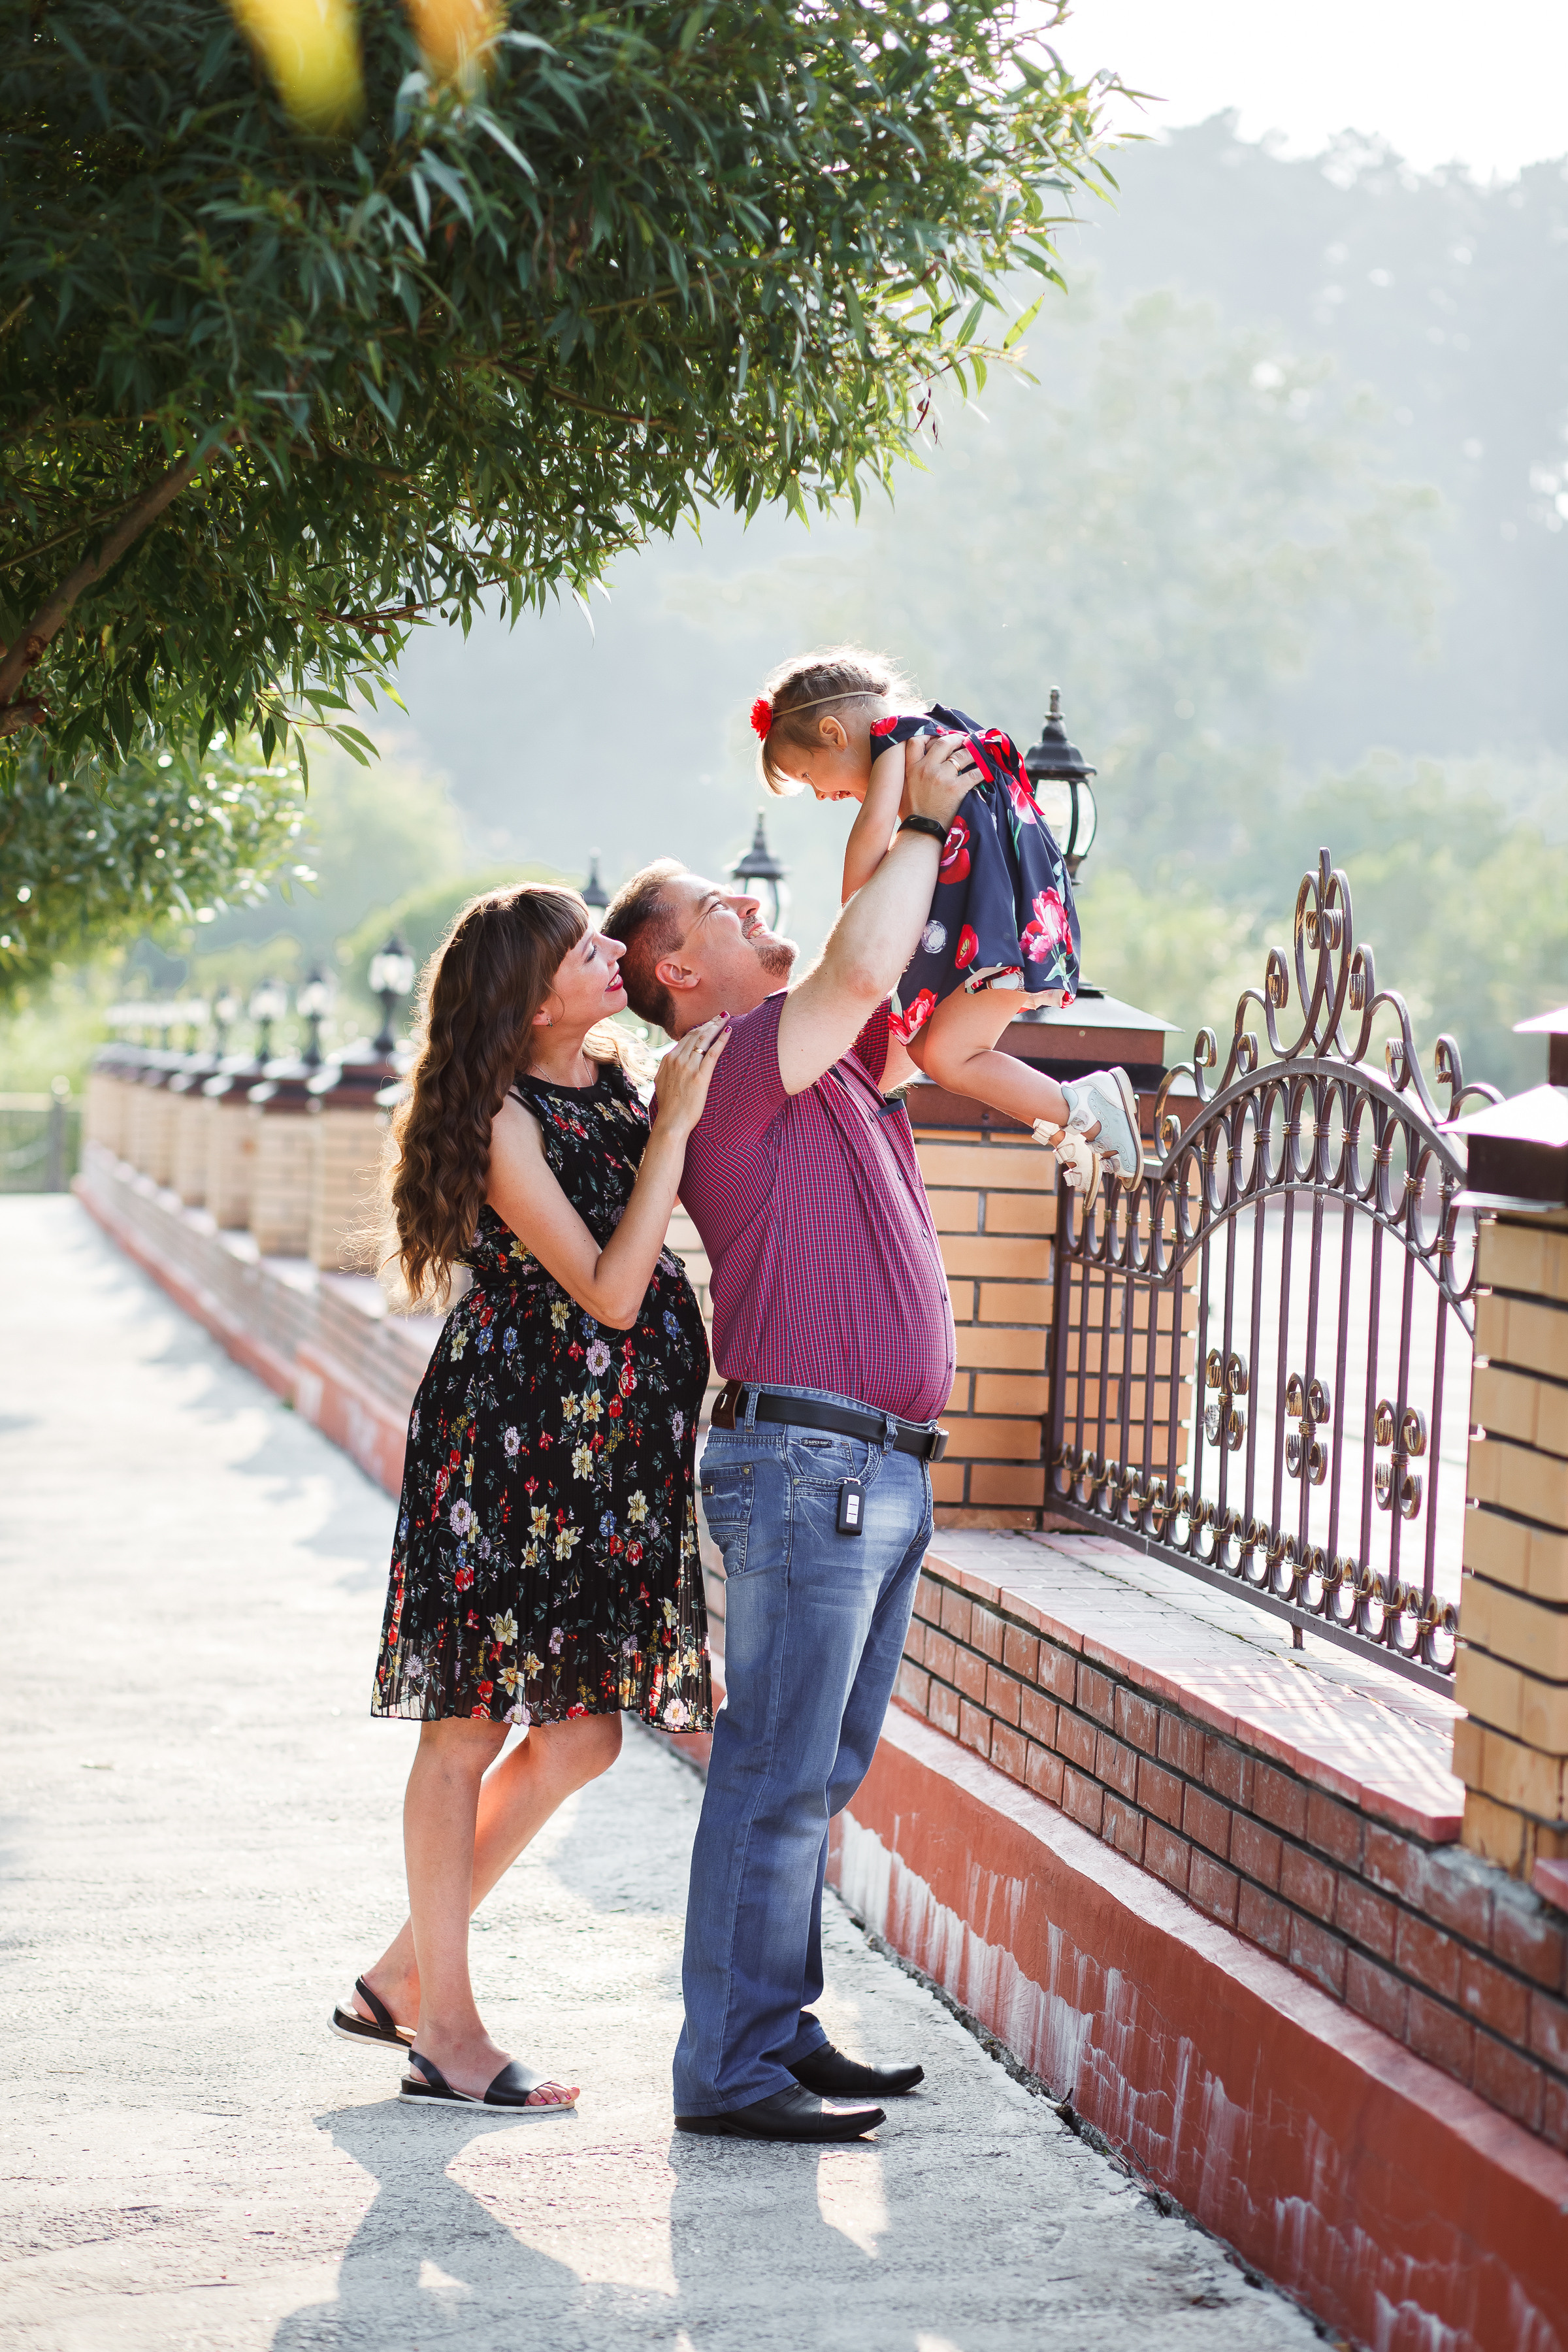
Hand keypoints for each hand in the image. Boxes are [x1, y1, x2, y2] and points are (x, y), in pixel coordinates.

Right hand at [651, 1016, 729, 1136]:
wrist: (671, 1122)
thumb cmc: (669, 1106)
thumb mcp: (662, 1082)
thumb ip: (667, 1069)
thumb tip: (671, 1061)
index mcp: (668, 1060)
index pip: (686, 1037)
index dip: (699, 1027)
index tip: (709, 1022)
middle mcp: (677, 1060)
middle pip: (696, 1034)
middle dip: (710, 1023)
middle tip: (721, 1015)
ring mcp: (688, 1067)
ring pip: (704, 1039)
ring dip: (716, 1026)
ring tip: (726, 1018)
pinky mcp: (700, 1076)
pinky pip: (713, 1053)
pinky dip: (721, 1040)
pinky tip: (728, 1031)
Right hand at [903, 731, 975, 833]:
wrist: (920, 832)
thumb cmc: (912, 813)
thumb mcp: (903, 789)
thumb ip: (908, 773)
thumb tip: (916, 765)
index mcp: (911, 768)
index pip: (916, 741)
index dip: (930, 735)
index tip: (939, 737)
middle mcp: (925, 768)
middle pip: (944, 743)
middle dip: (956, 740)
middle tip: (963, 741)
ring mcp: (941, 777)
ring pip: (962, 755)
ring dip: (972, 751)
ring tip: (978, 752)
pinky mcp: (956, 788)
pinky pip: (974, 773)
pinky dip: (982, 770)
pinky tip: (987, 770)